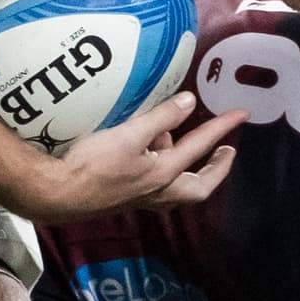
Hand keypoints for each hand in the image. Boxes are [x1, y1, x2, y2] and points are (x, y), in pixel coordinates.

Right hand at [16, 93, 242, 221]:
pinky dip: (162, 168)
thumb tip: (190, 102)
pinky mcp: (125, 197)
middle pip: (198, 187)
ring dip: (186, 167)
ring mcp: (141, 198)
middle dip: (216, 169)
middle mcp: (158, 192)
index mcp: (163, 174)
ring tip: (178, 139)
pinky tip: (146, 152)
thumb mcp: (129, 135)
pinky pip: (155, 185)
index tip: (241, 114)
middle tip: (226, 151)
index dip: (221, 127)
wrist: (58, 194)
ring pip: (177, 188)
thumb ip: (161, 118)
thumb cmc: (92, 166)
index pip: (200, 146)